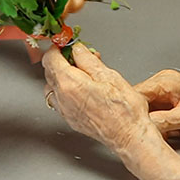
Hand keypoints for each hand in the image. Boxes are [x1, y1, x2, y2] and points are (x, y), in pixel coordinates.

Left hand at [42, 43, 159, 153]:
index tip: (66, 43)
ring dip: (62, 76)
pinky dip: (64, 90)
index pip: (51, 58)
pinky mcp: (70, 120)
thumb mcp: (109, 75)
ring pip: (52, 86)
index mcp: (70, 83)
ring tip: (82, 72)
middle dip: (62, 60)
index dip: (57, 47)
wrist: (130, 136)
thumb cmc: (124, 109)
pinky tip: (81, 88)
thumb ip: (88, 59)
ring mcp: (65, 111)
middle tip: (80, 55)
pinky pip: (59, 100)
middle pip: (50, 72)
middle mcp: (63, 98)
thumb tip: (77, 49)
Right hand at [134, 69, 179, 136]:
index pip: (136, 92)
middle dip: (137, 116)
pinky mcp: (169, 100)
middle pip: (138, 99)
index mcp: (167, 81)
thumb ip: (165, 120)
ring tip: (149, 132)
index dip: (130, 109)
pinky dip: (153, 121)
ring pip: (145, 106)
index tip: (126, 123)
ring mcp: (166, 91)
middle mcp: (164, 82)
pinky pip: (153, 110)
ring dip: (146, 120)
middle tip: (137, 131)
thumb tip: (146, 126)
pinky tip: (158, 131)